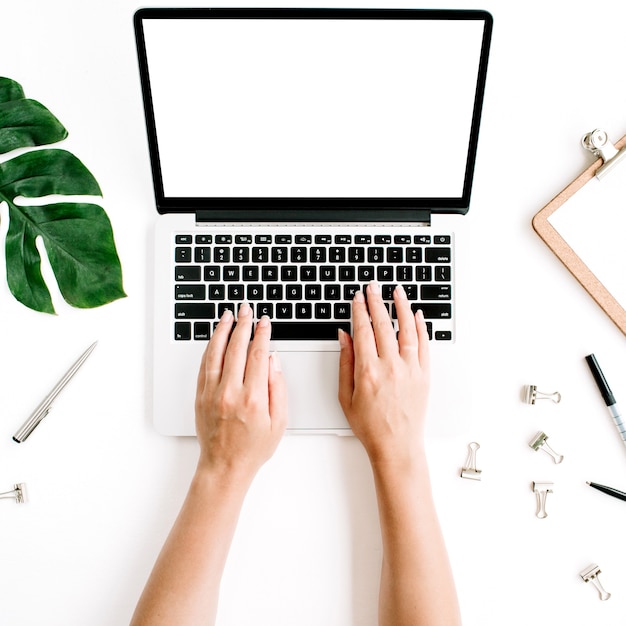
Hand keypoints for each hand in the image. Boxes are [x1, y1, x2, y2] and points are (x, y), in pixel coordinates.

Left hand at [194, 304, 287, 481]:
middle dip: (242, 325)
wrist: (225, 466)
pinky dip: (210, 348)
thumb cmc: (253, 448)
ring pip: (216, 353)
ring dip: (222, 331)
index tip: (264, 322)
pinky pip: (204, 365)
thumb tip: (273, 361)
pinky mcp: (200, 396)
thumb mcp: (280, 422)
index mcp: (253, 398)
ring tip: (228, 315)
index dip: (262, 334)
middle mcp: (230, 393)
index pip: (257, 356)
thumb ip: (278, 388)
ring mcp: (212, 394)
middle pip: (236, 348)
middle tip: (246, 310)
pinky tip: (215, 338)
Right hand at [338, 281, 429, 466]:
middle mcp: (391, 367)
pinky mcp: (424, 375)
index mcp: (368, 372)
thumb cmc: (370, 426)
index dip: (359, 311)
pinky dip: (420, 328)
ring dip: (401, 307)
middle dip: (377, 302)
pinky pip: (423, 345)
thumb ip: (345, 363)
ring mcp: (410, 370)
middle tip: (373, 287)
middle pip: (383, 325)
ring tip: (397, 292)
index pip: (363, 331)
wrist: (397, 446)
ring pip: (406, 330)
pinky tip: (416, 315)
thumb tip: (344, 337)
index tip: (357, 298)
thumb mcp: (346, 396)